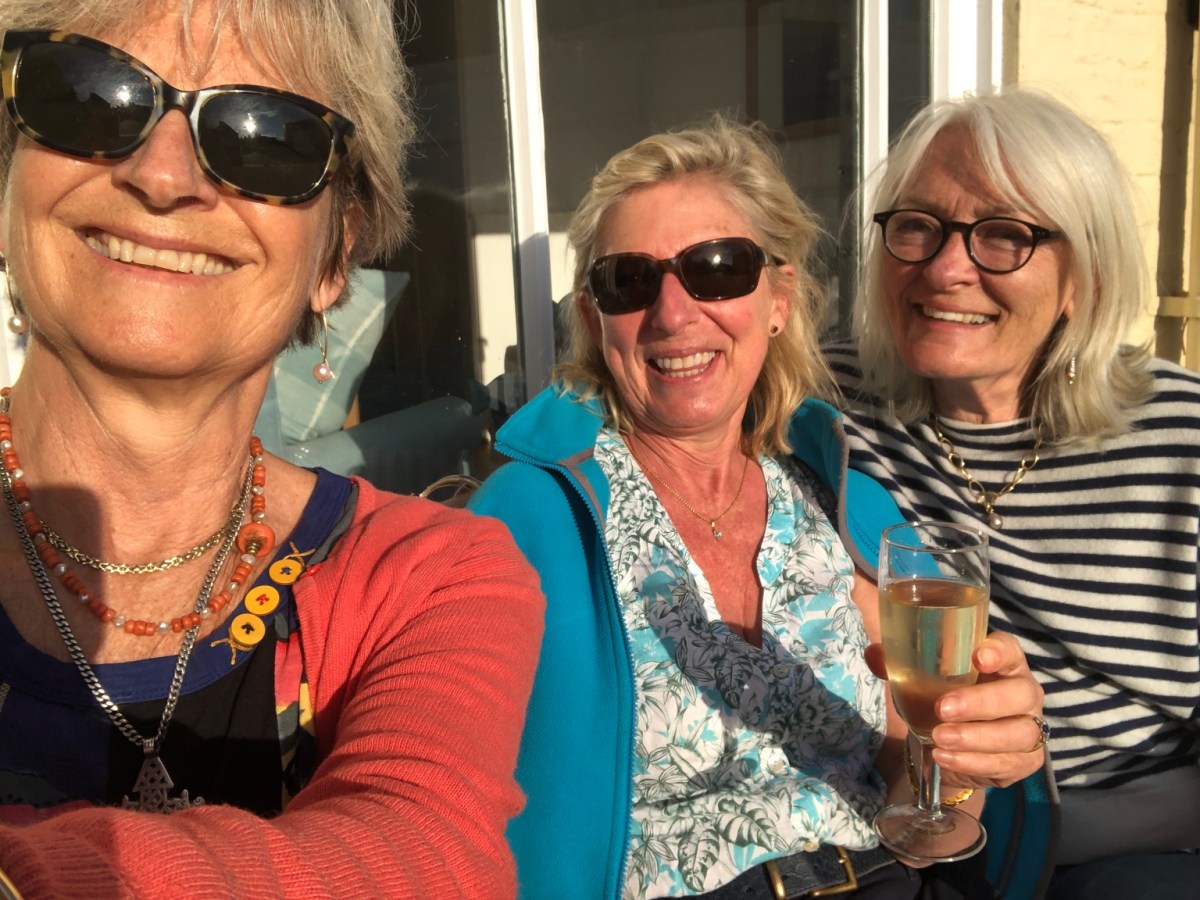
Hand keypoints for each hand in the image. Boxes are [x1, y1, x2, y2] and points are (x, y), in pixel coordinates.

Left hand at [866, 630, 1045, 789]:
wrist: (947, 746)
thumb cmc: (940, 698)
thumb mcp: (919, 680)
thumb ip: (898, 663)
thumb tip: (873, 654)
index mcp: (1002, 663)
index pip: (1010, 649)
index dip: (999, 652)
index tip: (979, 657)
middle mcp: (1023, 692)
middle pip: (1018, 694)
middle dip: (981, 702)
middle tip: (942, 709)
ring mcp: (1029, 728)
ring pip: (1017, 733)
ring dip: (976, 737)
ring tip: (939, 738)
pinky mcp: (1025, 761)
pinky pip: (1006, 763)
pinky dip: (974, 762)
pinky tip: (945, 758)